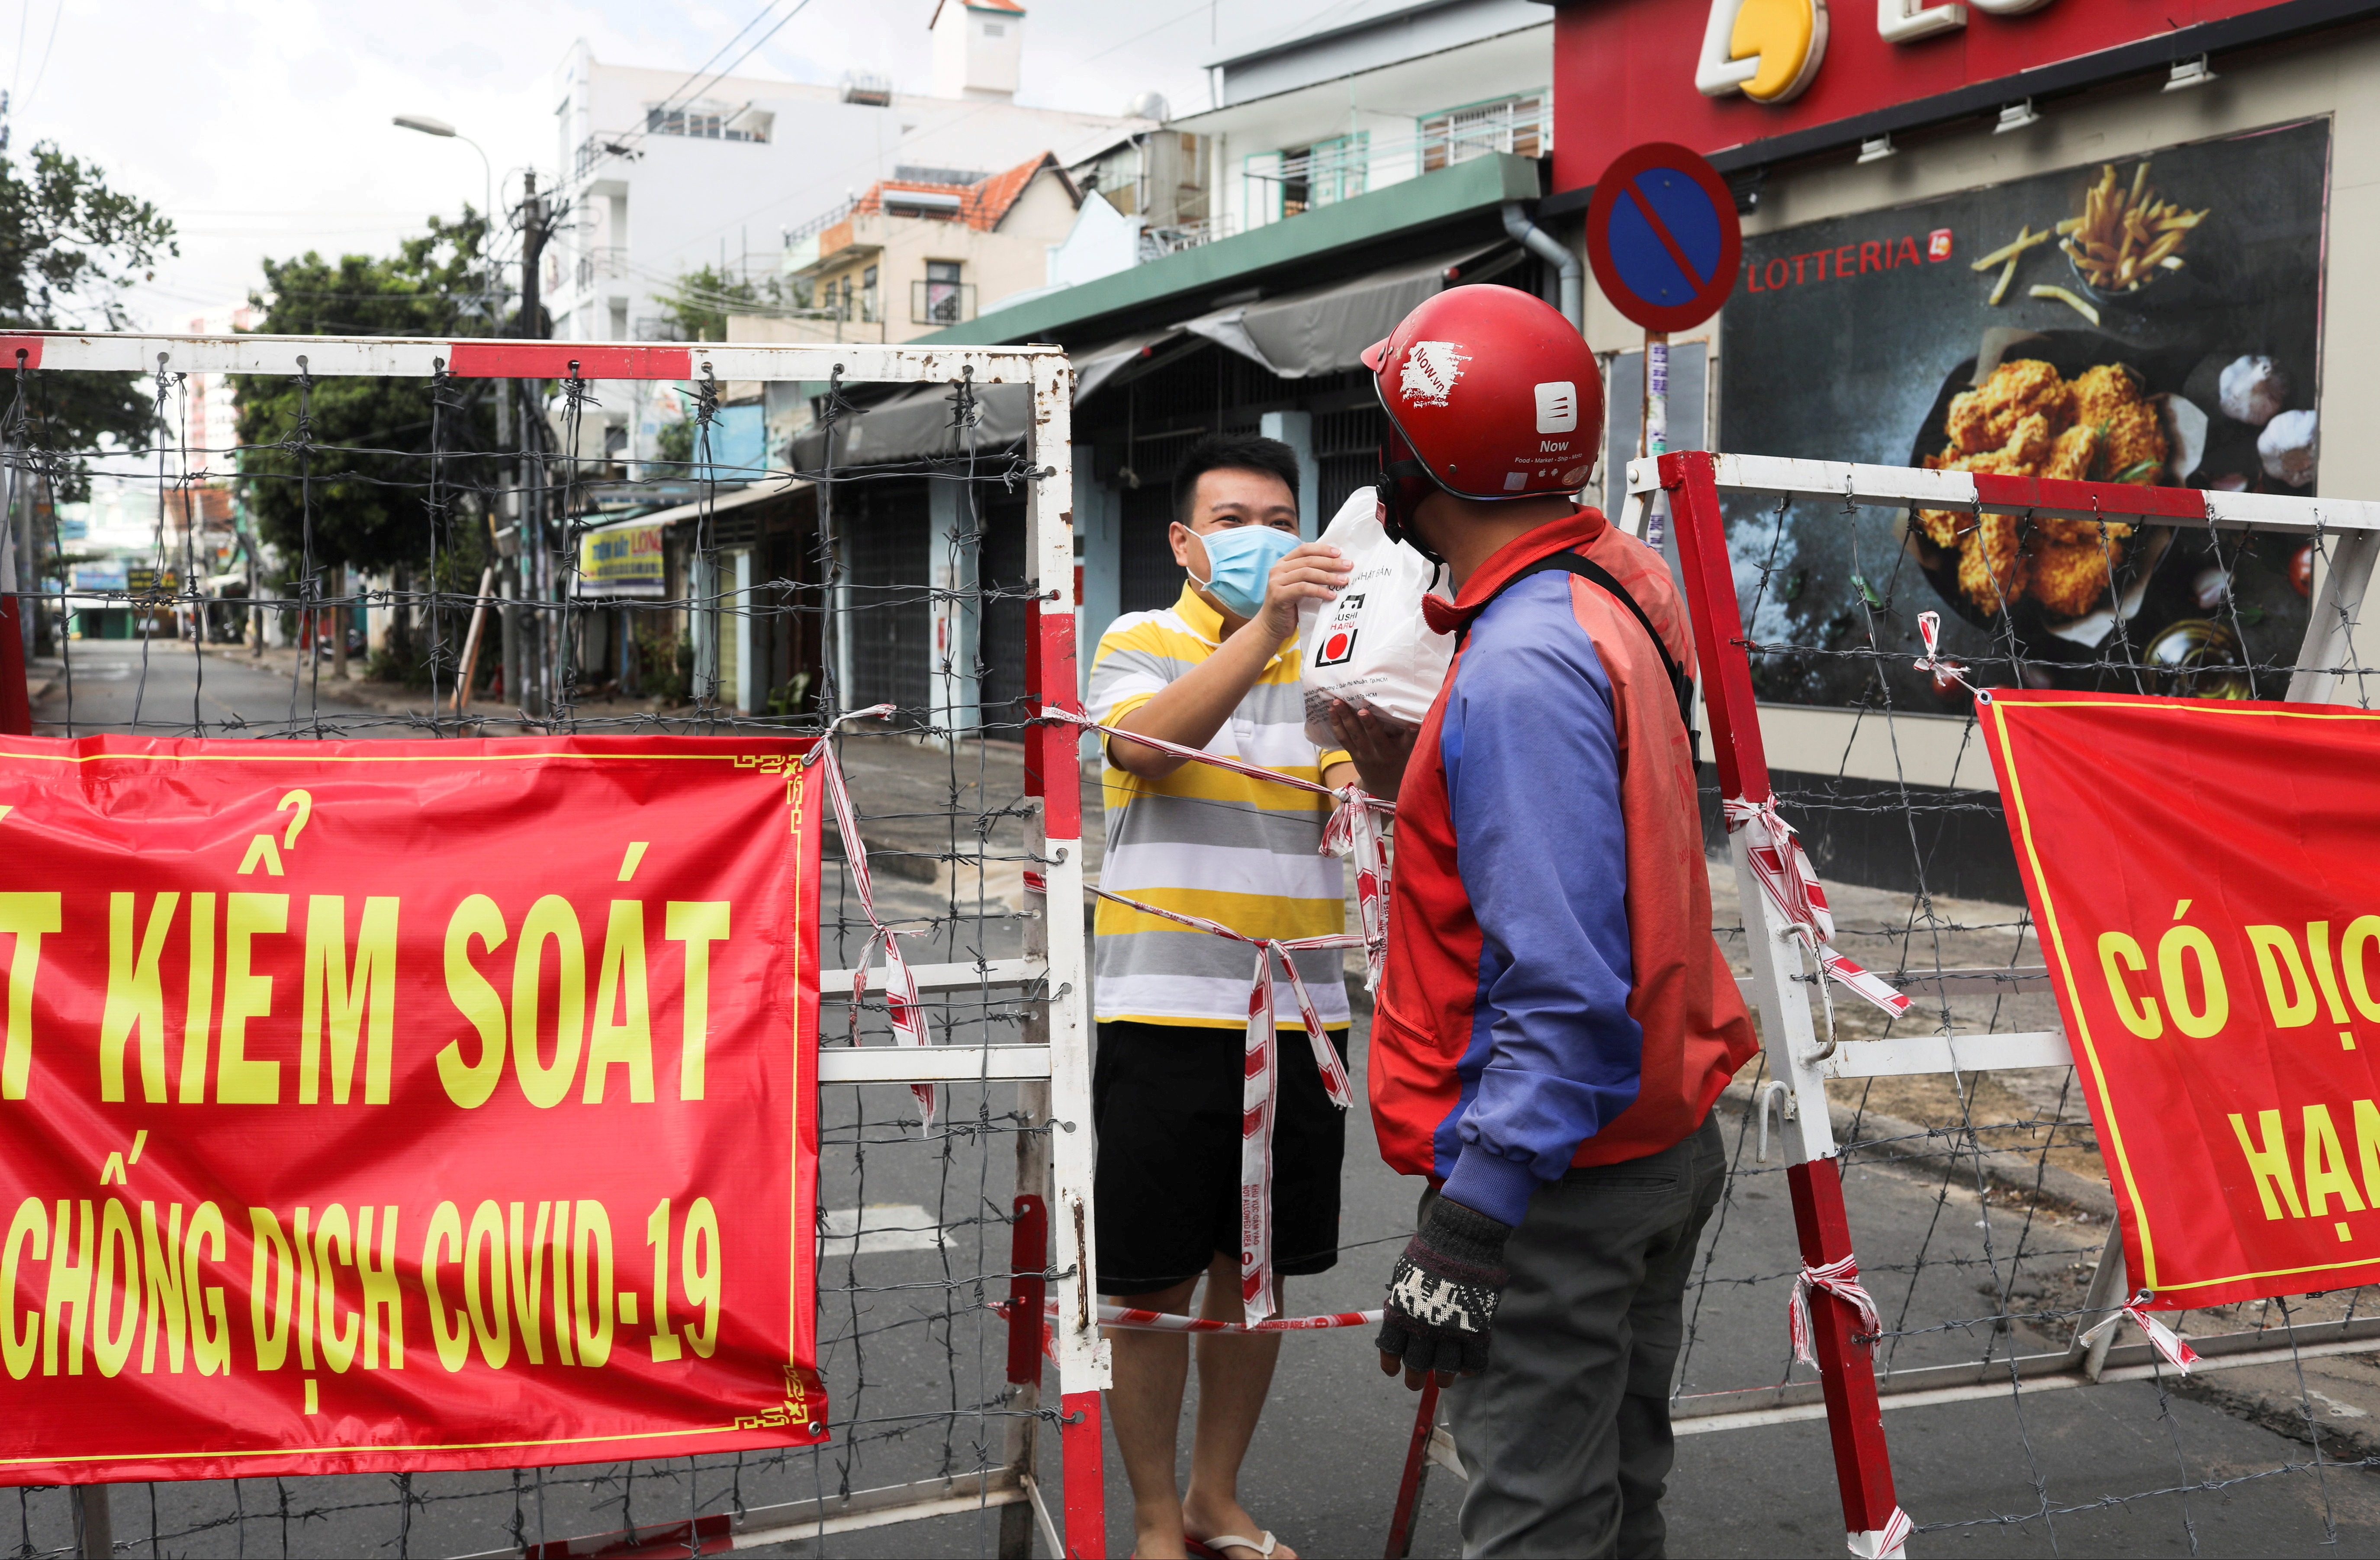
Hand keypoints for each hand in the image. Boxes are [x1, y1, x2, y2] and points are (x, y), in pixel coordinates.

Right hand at [1254, 541, 1349, 645]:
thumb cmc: (1289, 607)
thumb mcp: (1299, 586)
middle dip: (1331, 563)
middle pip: (1308, 560)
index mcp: (1283, 563)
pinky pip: (1303, 588)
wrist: (1271, 626)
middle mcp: (1278, 569)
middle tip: (1348, 566)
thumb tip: (1337, 568)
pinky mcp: (1279, 595)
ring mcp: (1276, 581)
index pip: (1304, 549)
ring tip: (1343, 581)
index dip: (1323, 549)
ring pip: (1307, 573)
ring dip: (1328, 576)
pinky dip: (1320, 591)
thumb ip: (1311, 575)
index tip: (1339, 553)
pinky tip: (1331, 595)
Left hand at [1325, 700, 1417, 803]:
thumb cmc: (1398, 762)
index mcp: (1398, 752)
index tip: (1413, 725)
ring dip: (1345, 719)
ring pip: (1354, 736)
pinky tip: (1331, 711)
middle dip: (1368, 723)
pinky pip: (1343, 739)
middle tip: (1362, 710)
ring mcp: (1364, 754)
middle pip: (1374, 737)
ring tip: (1337, 703)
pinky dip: (1336, 724)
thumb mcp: (1408, 752)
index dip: (1410, 734)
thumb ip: (1409, 737)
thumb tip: (1415, 719)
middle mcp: (1381, 754)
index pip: (1407, 741)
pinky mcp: (1353, 754)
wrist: (1382, 785)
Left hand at [1375, 1196, 1512, 1389]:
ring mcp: (1451, 1329)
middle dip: (1415, 1378)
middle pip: (1417, 1365)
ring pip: (1446, 1368)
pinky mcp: (1477, 1328)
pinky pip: (1475, 1359)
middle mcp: (1423, 1326)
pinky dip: (1471, 1367)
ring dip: (1444, 1378)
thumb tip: (1396, 1319)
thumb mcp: (1404, 1275)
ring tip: (1444, 1380)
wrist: (1461, 1238)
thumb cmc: (1429, 1251)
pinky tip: (1467, 1368)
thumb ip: (1401, 1301)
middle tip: (1415, 1382)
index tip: (1392, 1371)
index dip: (1391, 1363)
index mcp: (1401, 1312)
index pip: (1391, 1348)